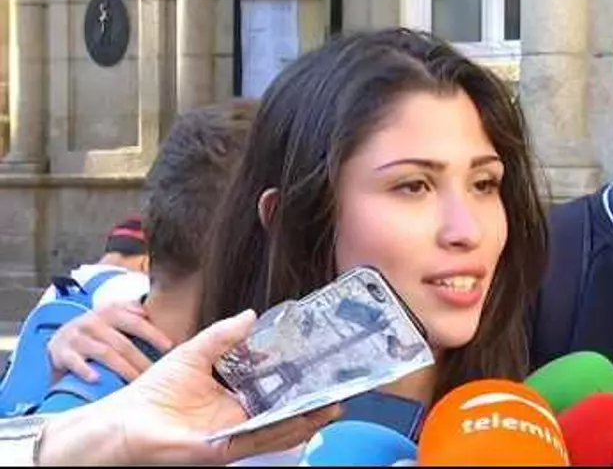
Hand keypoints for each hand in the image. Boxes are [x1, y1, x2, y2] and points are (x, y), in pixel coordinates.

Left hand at [39, 309, 341, 465]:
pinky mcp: (224, 448)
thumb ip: (224, 335)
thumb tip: (252, 314)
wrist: (123, 421)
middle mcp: (237, 419)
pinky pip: (259, 439)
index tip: (318, 368)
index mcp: (231, 399)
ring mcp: (233, 436)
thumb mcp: (195, 353)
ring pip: (279, 428)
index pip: (271, 391)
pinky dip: (283, 430)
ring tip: (332, 406)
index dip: (295, 383)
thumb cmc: (152, 392)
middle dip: (311, 404)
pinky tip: (304, 421)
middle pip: (282, 412)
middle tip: (338, 389)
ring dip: (307, 419)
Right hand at [47, 300, 173, 382]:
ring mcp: (76, 338)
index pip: (135, 322)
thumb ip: (130, 310)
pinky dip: (86, 370)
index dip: (153, 334)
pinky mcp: (62, 353)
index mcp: (109, 312)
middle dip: (141, 360)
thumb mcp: (111, 315)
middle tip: (156, 375)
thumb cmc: (96, 330)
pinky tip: (98, 380)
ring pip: (104, 353)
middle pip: (122, 343)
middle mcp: (92, 322)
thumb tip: (148, 312)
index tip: (170, 347)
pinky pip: (75, 362)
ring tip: (137, 382)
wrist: (59, 339)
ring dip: (123, 369)